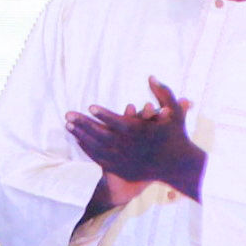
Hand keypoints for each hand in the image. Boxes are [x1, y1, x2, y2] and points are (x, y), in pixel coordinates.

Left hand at [67, 77, 205, 200]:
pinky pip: (99, 159)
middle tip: (68, 115)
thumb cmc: (176, 135)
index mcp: (140, 132)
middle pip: (101, 134)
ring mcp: (123, 160)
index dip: (102, 114)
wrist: (178, 165)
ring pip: (97, 147)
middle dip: (83, 124)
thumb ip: (163, 93)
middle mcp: (129, 147)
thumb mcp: (175, 112)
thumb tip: (150, 76)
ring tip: (68, 125)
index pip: (117, 121)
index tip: (90, 106)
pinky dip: (88, 149)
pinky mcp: (121, 168)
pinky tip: (79, 140)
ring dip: (81, 136)